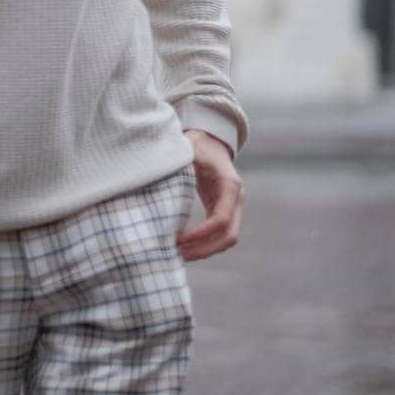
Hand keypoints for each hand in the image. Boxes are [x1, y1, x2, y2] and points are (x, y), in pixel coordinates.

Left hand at [177, 129, 243, 261]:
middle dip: (204, 249)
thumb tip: (158, 176)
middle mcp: (236, 198)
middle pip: (229, 236)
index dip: (201, 233)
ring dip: (204, 251)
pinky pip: (219, 234)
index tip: (178, 239)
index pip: (220, 219)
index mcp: (230, 185)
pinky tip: (183, 247)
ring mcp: (233, 207)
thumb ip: (179, 164)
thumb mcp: (189, 150)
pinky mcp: (224, 210)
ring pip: (226, 239)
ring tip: (177, 255)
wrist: (210, 140)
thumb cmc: (197, 144)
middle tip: (177, 254)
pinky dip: (204, 244)